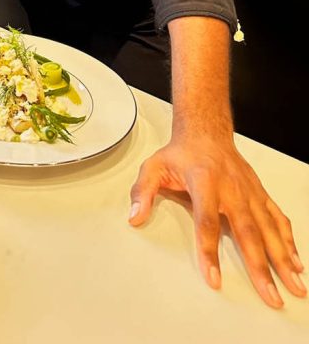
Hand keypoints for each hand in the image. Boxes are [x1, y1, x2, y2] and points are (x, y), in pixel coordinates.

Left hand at [129, 132, 305, 307]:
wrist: (206, 131)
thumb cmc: (181, 153)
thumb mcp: (154, 166)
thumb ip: (143, 191)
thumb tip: (134, 217)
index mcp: (204, 182)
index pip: (207, 222)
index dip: (209, 252)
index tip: (213, 279)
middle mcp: (232, 188)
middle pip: (247, 232)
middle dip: (260, 267)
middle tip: (270, 296)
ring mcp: (249, 192)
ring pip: (269, 229)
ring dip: (283, 259)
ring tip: (294, 285)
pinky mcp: (259, 194)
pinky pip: (277, 219)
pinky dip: (288, 241)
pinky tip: (295, 262)